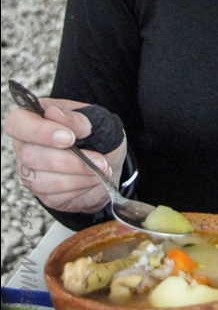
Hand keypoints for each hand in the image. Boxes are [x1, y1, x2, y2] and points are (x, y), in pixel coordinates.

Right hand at [4, 98, 126, 213]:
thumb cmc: (97, 132)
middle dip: (68, 160)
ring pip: (40, 180)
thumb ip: (76, 117)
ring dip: (77, 175)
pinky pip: (53, 195)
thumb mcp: (95, 118)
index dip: (39, 131)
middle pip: (29, 156)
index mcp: (34, 118)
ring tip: (102, 167)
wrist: (108, 158)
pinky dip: (79, 187)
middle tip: (97, 158)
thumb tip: (54, 114)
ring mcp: (30, 172)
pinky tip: (95, 178)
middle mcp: (25, 145)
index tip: (69, 137)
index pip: (17, 123)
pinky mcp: (41, 193)